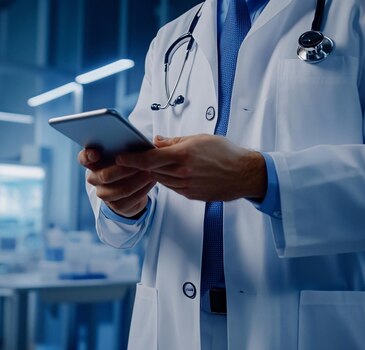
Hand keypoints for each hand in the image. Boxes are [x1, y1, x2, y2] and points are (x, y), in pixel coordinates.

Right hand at [78, 149, 155, 217]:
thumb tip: (138, 138)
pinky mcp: (116, 206)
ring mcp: (104, 194)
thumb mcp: (126, 152)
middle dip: (124, 169)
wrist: (133, 187)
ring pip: (121, 189)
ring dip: (138, 180)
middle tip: (139, 163)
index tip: (97, 153)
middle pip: (105, 176)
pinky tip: (152, 181)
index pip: (83, 159)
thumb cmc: (128, 163)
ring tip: (150, 172)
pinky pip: (130, 199)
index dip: (88, 156)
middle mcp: (95, 179)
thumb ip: (125, 146)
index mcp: (94, 163)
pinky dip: (143, 189)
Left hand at [116, 134, 266, 201]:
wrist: (244, 174)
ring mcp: (186, 186)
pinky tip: (176, 172)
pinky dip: (169, 180)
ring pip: (161, 180)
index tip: (120, 157)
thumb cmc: (225, 153)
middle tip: (140, 158)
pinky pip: (172, 187)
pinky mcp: (191, 195)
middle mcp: (183, 172)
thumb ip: (175, 141)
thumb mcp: (200, 138)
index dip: (131, 159)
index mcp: (184, 155)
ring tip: (163, 164)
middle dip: (145, 164)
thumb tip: (156, 141)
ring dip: (158, 172)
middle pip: (152, 170)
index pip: (149, 158)